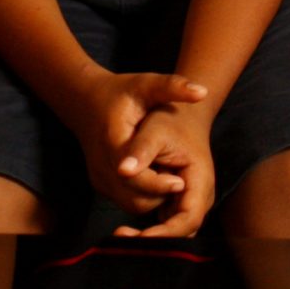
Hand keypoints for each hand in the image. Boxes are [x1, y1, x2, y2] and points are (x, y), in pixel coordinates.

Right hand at [67, 67, 206, 215]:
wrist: (87, 101)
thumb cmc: (121, 92)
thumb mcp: (146, 84)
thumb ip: (172, 87)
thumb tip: (202, 91)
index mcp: (112, 141)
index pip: (134, 175)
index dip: (158, 183)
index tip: (181, 181)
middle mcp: (102, 165)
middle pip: (134, 196)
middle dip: (160, 193)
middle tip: (181, 181)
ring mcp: (99, 178)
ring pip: (131, 204)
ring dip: (154, 197)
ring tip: (171, 177)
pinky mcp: (100, 185)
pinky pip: (126, 201)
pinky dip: (145, 196)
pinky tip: (159, 178)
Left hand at [111, 104, 217, 237]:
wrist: (181, 115)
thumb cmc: (169, 121)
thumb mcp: (154, 130)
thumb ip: (140, 150)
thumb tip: (121, 171)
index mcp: (200, 181)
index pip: (189, 218)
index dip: (166, 232)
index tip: (139, 236)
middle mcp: (199, 197)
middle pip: (182, 231)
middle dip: (155, 239)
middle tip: (122, 239)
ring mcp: (188, 202)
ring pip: (173, 231)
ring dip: (149, 238)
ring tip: (120, 236)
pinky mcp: (176, 203)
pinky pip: (165, 225)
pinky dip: (148, 231)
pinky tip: (124, 232)